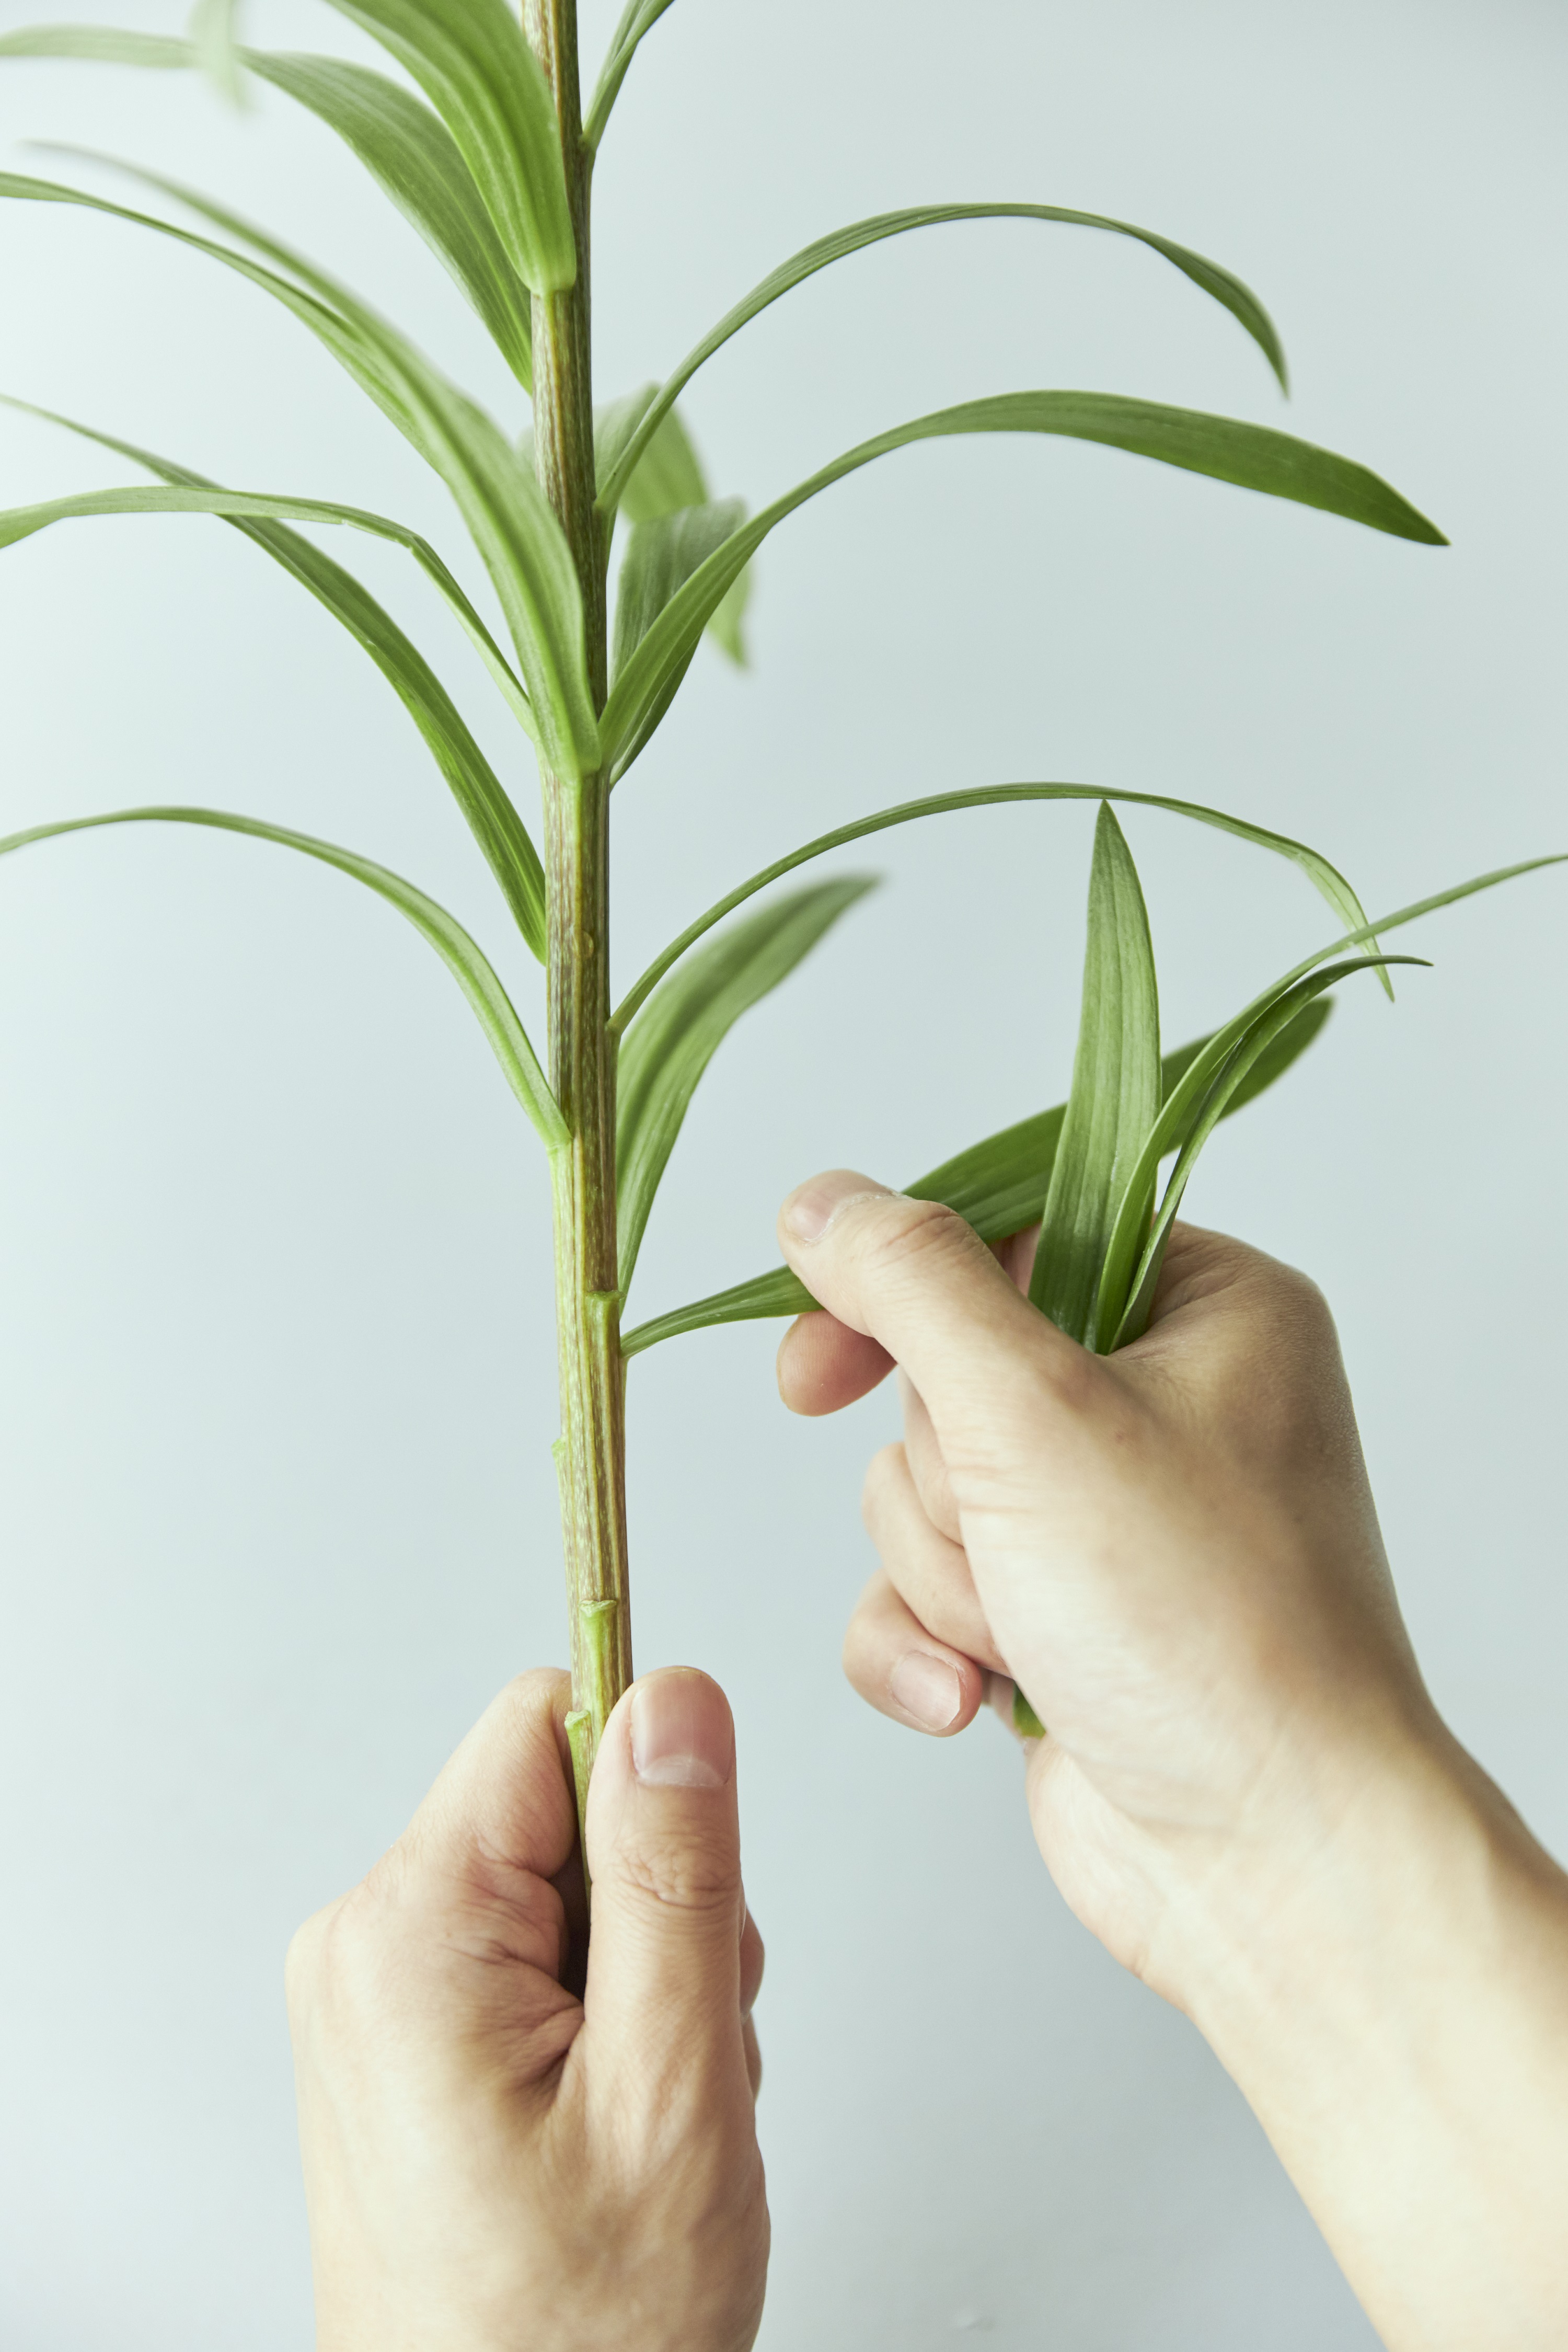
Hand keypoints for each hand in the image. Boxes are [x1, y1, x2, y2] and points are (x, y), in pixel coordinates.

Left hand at [286, 1666, 767, 2351]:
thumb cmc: (574, 2337)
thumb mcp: (669, 2086)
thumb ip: (675, 1874)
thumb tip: (674, 1699)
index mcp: (410, 1932)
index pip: (550, 1716)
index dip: (651, 1785)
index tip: (693, 1892)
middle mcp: (367, 1945)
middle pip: (567, 1806)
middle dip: (659, 1909)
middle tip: (674, 2053)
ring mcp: (378, 1998)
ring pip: (569, 1888)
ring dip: (644, 1980)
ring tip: (643, 2112)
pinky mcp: (404, 2039)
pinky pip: (537, 1957)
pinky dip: (605, 2023)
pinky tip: (610, 2123)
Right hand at [775, 1174, 1567, 2351]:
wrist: (1267, 1860)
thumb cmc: (1205, 1628)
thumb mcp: (1036, 1408)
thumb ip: (913, 1285)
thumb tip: (827, 1203)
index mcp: (1209, 1310)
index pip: (1011, 1236)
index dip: (897, 1298)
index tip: (817, 1361)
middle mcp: (1167, 1402)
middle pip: (944, 1378)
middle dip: (944, 1484)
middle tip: (1004, 1534)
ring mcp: (1111, 1518)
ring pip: (920, 1491)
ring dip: (940, 1575)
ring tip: (1024, 1632)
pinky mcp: (1061, 1617)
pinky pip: (923, 1591)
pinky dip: (929, 1644)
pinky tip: (978, 1697)